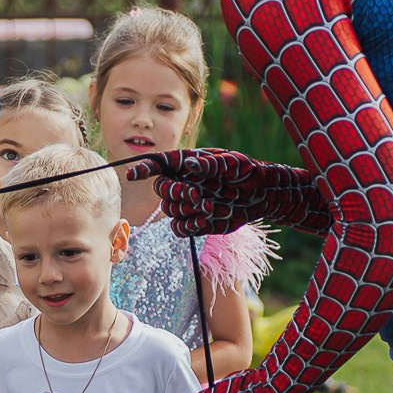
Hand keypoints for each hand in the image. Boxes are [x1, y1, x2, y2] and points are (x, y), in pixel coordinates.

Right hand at [127, 149, 330, 236]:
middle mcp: (182, 183)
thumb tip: (187, 164)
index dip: (144, 169)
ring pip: (170, 211)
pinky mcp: (194, 222)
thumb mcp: (229, 163)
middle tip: (197, 195)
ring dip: (189, 211)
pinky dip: (189, 227)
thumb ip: (207, 164)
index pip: (159, 165)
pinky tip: (204, 221)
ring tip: (211, 207)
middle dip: (176, 194)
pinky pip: (179, 229)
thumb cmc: (245, 171)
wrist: (261, 194)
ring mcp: (187, 204)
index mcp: (186, 164)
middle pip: (161, 191)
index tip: (132, 175)